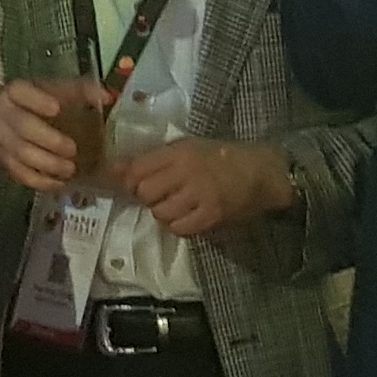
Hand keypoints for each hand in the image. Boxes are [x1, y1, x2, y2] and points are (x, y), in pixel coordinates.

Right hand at [0, 78, 105, 192]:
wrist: (24, 119)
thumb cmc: (48, 104)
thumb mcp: (65, 92)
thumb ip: (86, 92)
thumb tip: (108, 97)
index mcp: (16, 92)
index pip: (20, 92)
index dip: (36, 100)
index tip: (57, 108)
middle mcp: (3, 115)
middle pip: (21, 127)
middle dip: (48, 139)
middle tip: (72, 150)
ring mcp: (0, 140)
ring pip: (19, 154)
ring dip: (47, 164)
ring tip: (70, 169)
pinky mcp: (4, 162)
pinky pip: (19, 174)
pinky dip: (40, 180)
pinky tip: (60, 183)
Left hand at [109, 139, 293, 239]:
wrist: (262, 172)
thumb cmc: (223, 156)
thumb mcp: (188, 148)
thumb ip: (153, 159)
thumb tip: (114, 169)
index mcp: (180, 151)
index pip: (137, 169)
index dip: (129, 180)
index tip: (134, 184)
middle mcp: (187, 172)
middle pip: (145, 192)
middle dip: (147, 197)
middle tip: (159, 195)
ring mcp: (199, 196)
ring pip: (160, 212)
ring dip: (163, 212)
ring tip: (176, 206)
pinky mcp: (211, 216)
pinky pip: (179, 228)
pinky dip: (178, 225)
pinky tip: (187, 216)